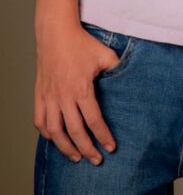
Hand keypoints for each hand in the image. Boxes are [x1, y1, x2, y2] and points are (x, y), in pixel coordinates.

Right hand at [34, 23, 118, 163]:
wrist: (56, 34)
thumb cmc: (82, 44)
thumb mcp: (106, 55)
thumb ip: (118, 69)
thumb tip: (132, 78)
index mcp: (81, 89)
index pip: (94, 120)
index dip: (103, 136)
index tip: (111, 147)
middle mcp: (63, 97)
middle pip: (74, 132)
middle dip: (86, 149)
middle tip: (96, 160)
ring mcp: (49, 97)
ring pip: (54, 131)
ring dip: (65, 147)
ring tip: (76, 156)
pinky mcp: (40, 95)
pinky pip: (39, 120)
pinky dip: (46, 133)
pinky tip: (54, 139)